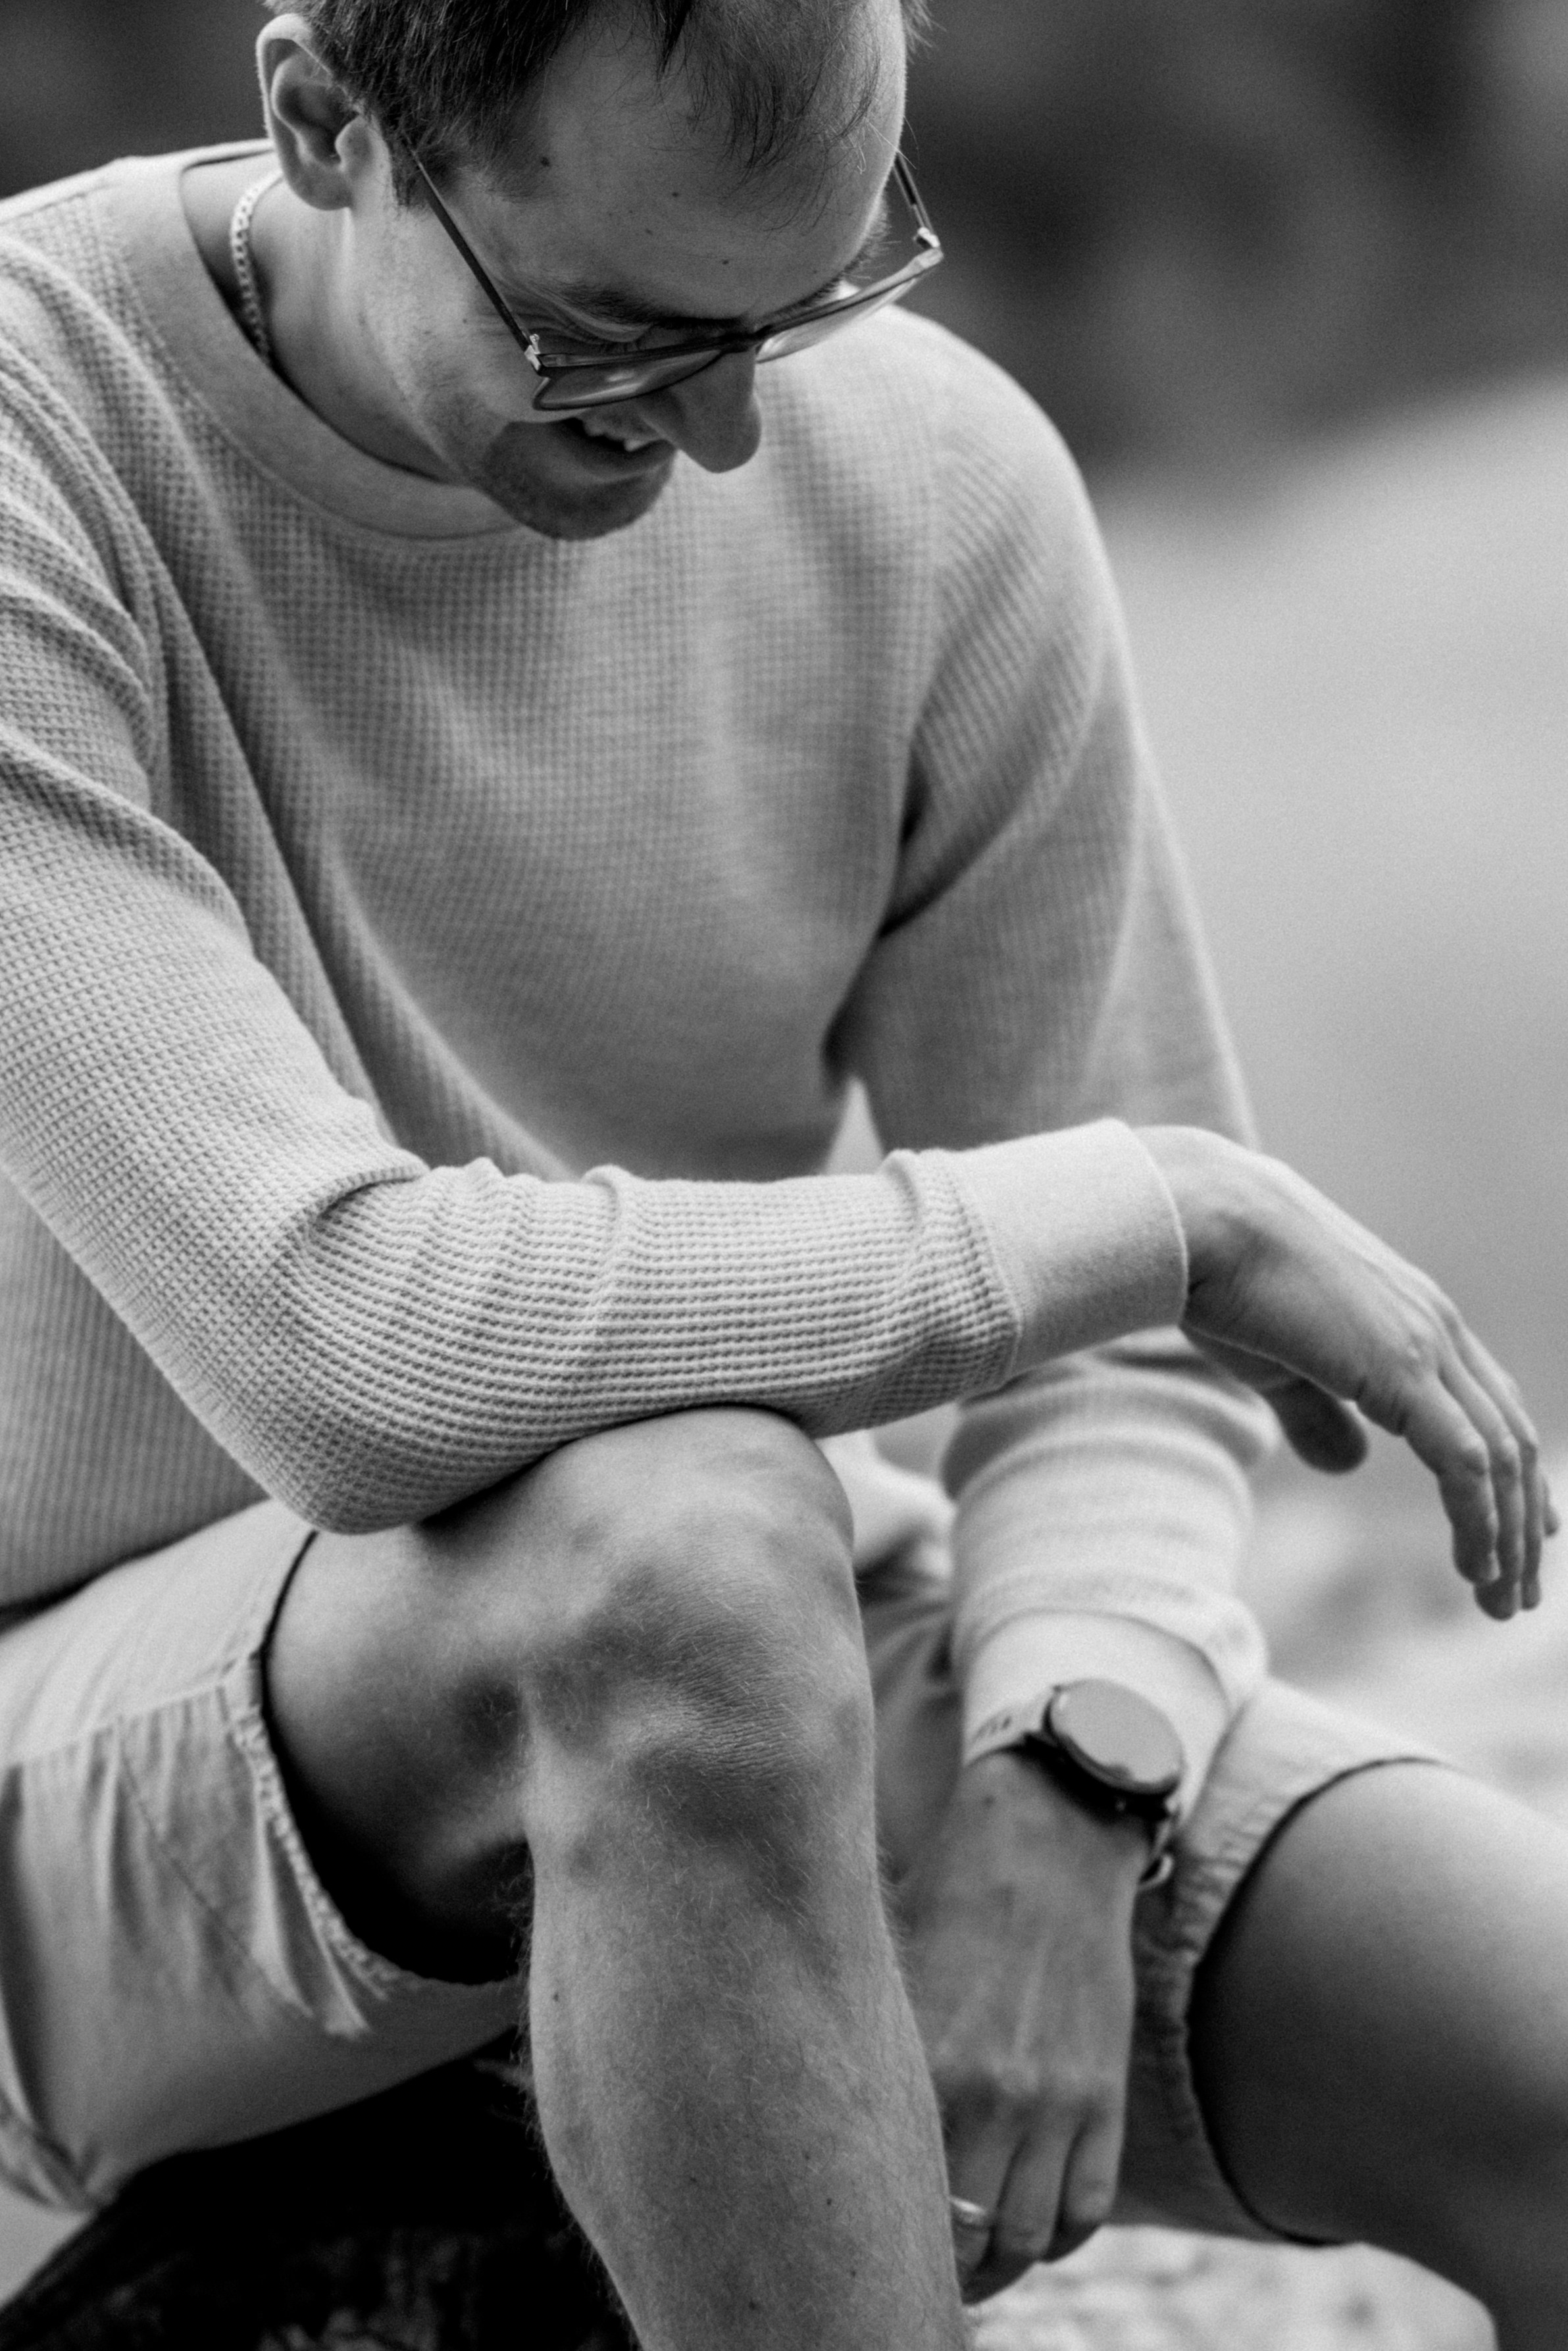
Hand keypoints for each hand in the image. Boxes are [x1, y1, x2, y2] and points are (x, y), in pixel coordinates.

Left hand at [900, 1750, 1146, 2302]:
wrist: (1048, 1840)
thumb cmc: (949, 1895)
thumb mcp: (894, 1969)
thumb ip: (871, 2046)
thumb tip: (819, 2122)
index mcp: (921, 2059)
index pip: (899, 2197)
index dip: (880, 2238)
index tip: (865, 2240)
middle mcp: (988, 2093)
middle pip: (966, 2242)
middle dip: (943, 2270)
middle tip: (919, 2267)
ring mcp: (1054, 2099)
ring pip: (1027, 2240)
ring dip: (999, 2264)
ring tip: (974, 2259)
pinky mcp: (1102, 2094)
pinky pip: (1085, 2209)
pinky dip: (1057, 2235)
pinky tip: (1031, 2222)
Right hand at [1139, 1126, 1557, 1618]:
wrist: (1202, 1222)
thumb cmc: (1224, 1282)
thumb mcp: (1279, 1364)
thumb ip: (1320, 1413)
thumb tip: (1350, 1467)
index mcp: (1414, 1319)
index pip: (1491, 1406)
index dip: (1513, 1473)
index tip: (1528, 1529)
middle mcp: (1438, 1328)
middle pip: (1512, 1438)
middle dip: (1524, 1521)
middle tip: (1519, 1589)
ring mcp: (1427, 1345)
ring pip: (1502, 1459)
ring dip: (1510, 1537)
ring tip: (1502, 1600)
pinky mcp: (1404, 1369)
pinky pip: (1466, 1463)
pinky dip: (1481, 1522)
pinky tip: (1475, 1568)